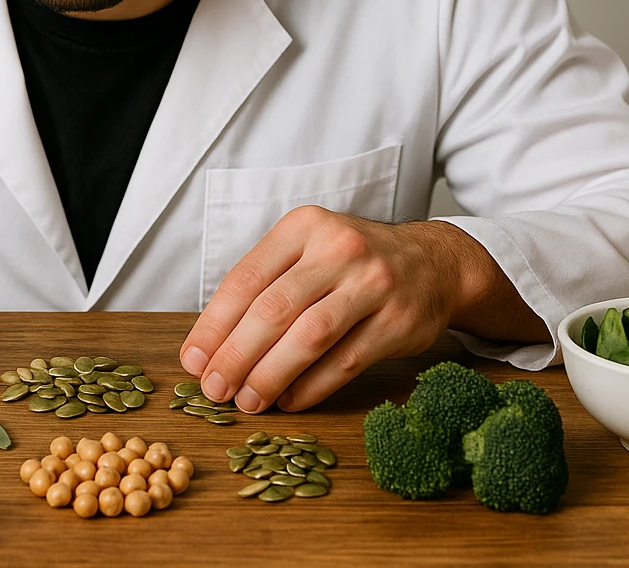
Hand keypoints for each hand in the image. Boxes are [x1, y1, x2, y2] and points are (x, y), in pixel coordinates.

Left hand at [178, 207, 530, 411]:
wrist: (434, 263)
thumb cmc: (352, 264)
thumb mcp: (309, 251)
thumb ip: (265, 286)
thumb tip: (210, 346)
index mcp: (304, 227)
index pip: (246, 278)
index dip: (214, 324)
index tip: (194, 360)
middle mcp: (338, 248)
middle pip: (274, 309)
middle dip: (237, 355)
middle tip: (215, 388)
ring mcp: (373, 284)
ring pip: (309, 336)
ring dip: (271, 375)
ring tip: (248, 400)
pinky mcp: (398, 321)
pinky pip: (345, 361)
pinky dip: (312, 386)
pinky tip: (289, 401)